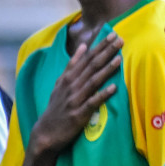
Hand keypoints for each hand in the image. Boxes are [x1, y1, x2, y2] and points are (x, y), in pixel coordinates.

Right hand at [28, 34, 122, 155]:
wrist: (46, 133)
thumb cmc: (58, 106)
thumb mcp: (61, 83)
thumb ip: (73, 65)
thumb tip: (83, 46)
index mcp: (67, 77)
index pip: (85, 58)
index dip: (98, 45)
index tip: (110, 32)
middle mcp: (70, 86)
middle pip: (90, 66)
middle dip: (105, 51)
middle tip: (119, 39)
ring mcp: (74, 100)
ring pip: (92, 81)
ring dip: (106, 69)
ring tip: (119, 58)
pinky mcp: (78, 114)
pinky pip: (92, 102)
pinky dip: (102, 95)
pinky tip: (114, 88)